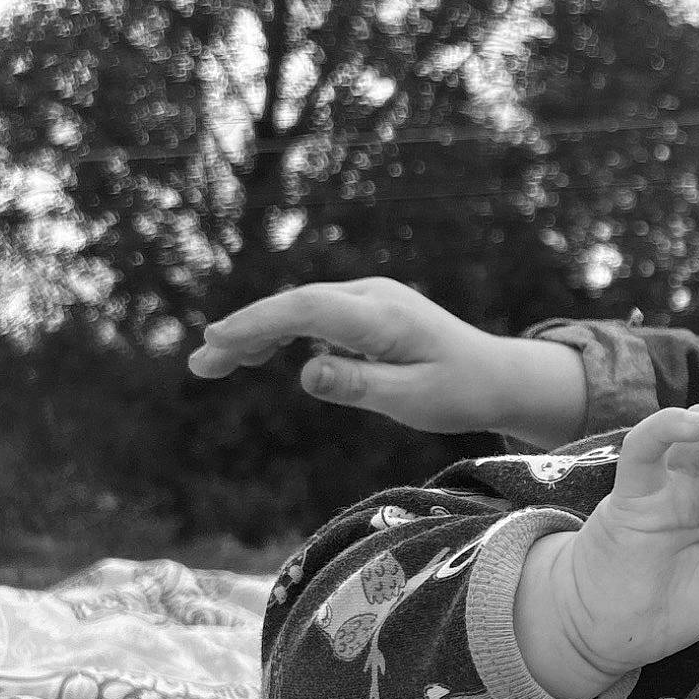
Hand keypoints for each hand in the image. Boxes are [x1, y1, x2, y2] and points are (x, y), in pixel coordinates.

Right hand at [187, 278, 581, 444]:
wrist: (497, 375)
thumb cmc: (460, 392)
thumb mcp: (413, 401)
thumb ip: (359, 386)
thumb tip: (306, 372)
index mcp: (385, 317)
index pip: (308, 310)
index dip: (259, 323)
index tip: (217, 341)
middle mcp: (374, 297)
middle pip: (296, 305)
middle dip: (244, 331)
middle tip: (201, 366)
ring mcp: (370, 299)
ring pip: (300, 308)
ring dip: (256, 331)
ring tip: (214, 364)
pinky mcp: (367, 311)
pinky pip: (315, 314)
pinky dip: (281, 331)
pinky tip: (254, 354)